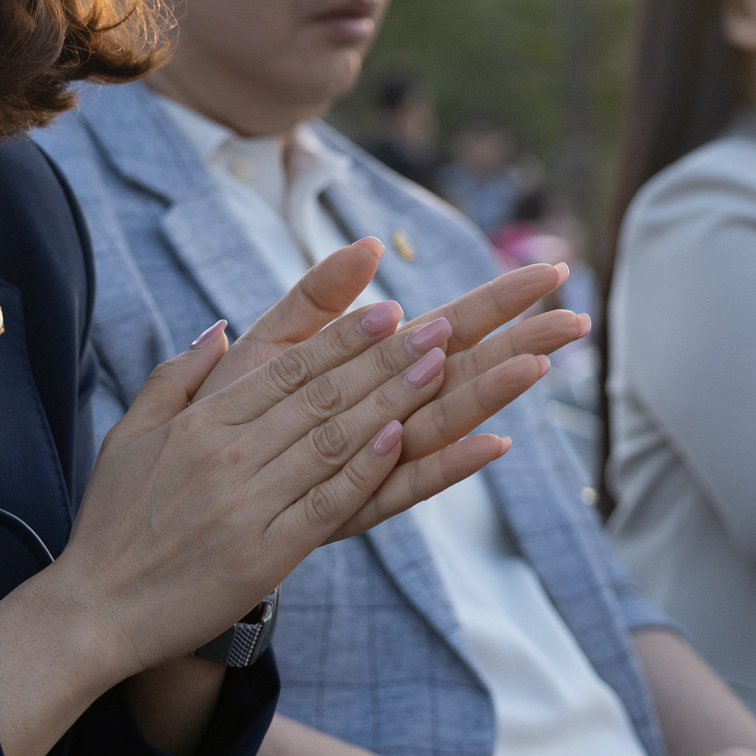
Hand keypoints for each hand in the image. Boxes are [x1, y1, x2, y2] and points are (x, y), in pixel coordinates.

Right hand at [57, 240, 527, 680]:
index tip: (387, 309)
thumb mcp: (130, 435)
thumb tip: (218, 328)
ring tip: (437, 367)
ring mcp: (248, 506)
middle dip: (384, 358)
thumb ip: (175, 377)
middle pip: (320, 396)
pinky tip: (400, 439)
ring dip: (391, 401)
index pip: (286, 369)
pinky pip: (325, 504)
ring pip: (332, 441)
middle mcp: (228, 457)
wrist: (94, 611)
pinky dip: (364, 470)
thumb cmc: (112, 521)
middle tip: (439, 326)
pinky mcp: (264, 556)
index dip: (341, 339)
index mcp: (200, 424)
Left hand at [210, 260, 569, 541]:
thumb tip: (371, 245)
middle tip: (576, 316)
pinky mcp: (346, 511)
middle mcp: (383, 416)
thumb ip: (317, 300)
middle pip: (463, 369)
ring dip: (493, 393)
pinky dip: (446, 465)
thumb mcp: (265, 351)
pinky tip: (490, 444)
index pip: (448, 324)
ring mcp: (370, 465)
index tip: (552, 269)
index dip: (498, 298)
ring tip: (541, 362)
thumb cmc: (221, 426)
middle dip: (519, 340)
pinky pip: (403, 487)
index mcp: (368, 371)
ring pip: (443, 422)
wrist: (180, 507)